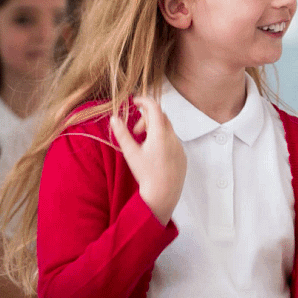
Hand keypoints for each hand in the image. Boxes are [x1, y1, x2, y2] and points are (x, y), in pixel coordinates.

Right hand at [110, 95, 187, 223]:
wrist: (163, 196)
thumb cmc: (146, 175)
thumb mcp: (130, 153)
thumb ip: (122, 133)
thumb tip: (114, 118)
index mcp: (160, 134)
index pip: (154, 107)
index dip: (144, 101)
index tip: (135, 102)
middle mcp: (173, 138)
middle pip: (160, 117)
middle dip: (147, 119)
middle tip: (136, 132)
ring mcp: (179, 147)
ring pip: (167, 129)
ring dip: (154, 130)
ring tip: (143, 145)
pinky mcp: (183, 156)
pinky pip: (173, 141)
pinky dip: (163, 140)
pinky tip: (154, 155)